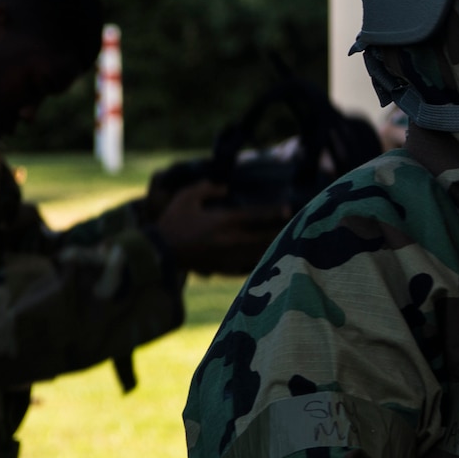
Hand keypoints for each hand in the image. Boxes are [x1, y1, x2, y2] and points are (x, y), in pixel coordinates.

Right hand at [154, 181, 289, 275]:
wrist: (159, 253)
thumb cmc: (173, 222)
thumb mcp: (186, 197)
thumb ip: (207, 189)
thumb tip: (225, 188)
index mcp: (224, 221)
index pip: (256, 216)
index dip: (274, 213)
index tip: (289, 210)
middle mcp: (231, 240)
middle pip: (265, 238)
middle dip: (282, 234)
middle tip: (298, 230)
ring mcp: (229, 257)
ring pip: (260, 254)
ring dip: (274, 249)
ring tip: (290, 245)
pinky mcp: (224, 269)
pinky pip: (249, 267)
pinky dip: (260, 263)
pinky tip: (269, 261)